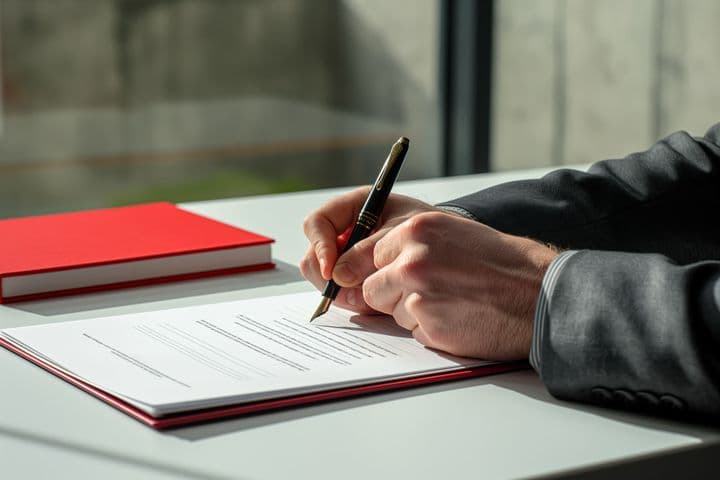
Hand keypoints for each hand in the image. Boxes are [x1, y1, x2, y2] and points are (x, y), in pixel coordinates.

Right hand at [301, 187, 441, 312]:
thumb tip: (337, 276)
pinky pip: (342, 296)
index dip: (320, 246)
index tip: (331, 269)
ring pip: (325, 281)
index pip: (317, 224)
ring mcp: (347, 260)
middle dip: (329, 278)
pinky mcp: (355, 283)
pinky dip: (355, 302)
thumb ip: (371, 251)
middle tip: (352, 292)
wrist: (449, 250)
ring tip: (375, 295)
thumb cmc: (431, 230)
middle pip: (313, 257)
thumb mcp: (404, 232)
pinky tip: (378, 303)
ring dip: (344, 293)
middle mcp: (344, 234)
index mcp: (352, 209)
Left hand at [363, 211, 557, 359]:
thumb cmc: (501, 263)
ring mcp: (419, 293)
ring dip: (411, 312)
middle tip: (429, 291)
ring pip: (389, 311)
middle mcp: (412, 258)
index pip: (364, 253)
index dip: (378, 269)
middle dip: (390, 294)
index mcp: (416, 228)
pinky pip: (412, 331)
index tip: (389, 276)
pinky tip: (459, 317)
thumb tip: (362, 265)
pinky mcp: (430, 325)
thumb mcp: (451, 233)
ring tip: (452, 301)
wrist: (541, 293)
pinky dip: (430, 329)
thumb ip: (407, 244)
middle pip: (370, 286)